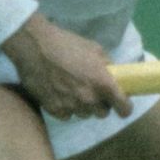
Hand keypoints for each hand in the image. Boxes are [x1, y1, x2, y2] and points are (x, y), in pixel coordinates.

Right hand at [1, 15, 130, 120]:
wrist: (34, 47)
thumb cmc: (66, 44)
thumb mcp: (94, 49)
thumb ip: (107, 66)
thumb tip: (113, 75)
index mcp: (103, 83)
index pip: (123, 108)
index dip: (124, 107)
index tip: (122, 106)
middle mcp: (89, 99)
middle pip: (102, 113)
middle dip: (100, 104)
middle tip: (92, 92)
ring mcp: (71, 106)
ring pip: (83, 114)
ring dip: (82, 106)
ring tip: (72, 90)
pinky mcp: (54, 110)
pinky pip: (66, 115)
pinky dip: (65, 108)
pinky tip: (59, 93)